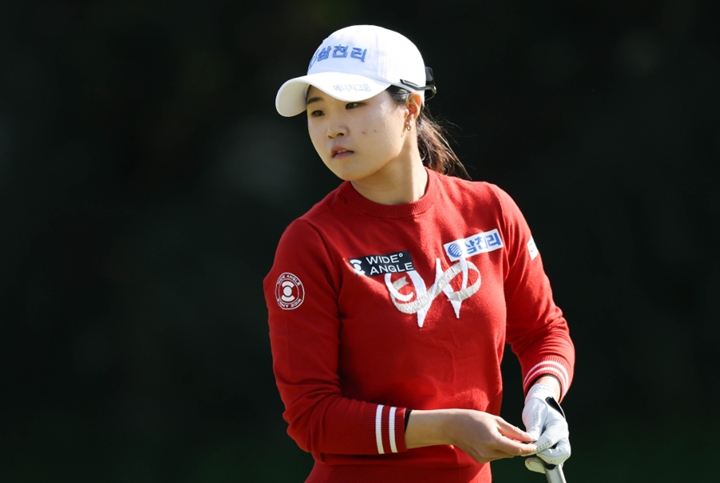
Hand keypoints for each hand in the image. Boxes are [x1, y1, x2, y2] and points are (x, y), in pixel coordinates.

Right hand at [405, 409, 536, 462]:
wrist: (452, 426)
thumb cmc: (472, 419)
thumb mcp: (495, 420)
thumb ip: (513, 431)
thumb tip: (528, 437)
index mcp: (493, 441)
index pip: (517, 450)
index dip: (528, 448)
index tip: (534, 445)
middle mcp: (488, 452)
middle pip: (511, 453)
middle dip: (517, 446)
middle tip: (517, 435)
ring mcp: (483, 458)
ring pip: (504, 455)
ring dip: (507, 447)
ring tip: (498, 434)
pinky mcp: (480, 460)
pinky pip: (496, 456)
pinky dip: (498, 449)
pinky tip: (491, 439)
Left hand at [522, 384, 570, 472]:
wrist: (541, 405)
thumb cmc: (538, 408)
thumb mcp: (534, 414)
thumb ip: (534, 428)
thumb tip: (532, 442)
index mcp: (559, 425)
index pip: (551, 439)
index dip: (539, 446)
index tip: (528, 448)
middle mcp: (563, 436)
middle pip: (563, 453)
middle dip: (548, 457)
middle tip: (532, 456)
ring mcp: (559, 444)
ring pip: (558, 460)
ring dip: (545, 463)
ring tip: (529, 461)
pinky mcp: (553, 449)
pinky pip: (551, 461)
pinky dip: (541, 464)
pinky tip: (530, 462)